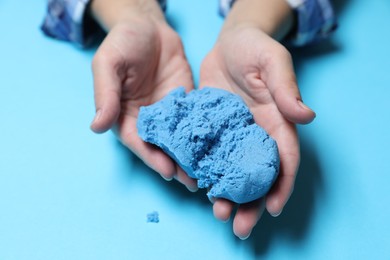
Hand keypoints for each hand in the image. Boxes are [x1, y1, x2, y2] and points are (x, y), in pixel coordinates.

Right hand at [90, 15, 196, 190]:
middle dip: (176, 165)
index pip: (137, 142)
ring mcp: (169, 112)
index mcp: (125, 115)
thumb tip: (96, 126)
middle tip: (193, 182)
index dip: (151, 157)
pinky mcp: (186, 102)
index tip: (167, 171)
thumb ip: (104, 94)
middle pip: (161, 147)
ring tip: (208, 173)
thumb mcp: (107, 64)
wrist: (149, 26)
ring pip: (180, 139)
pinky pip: (195, 120)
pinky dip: (204, 135)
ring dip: (192, 157)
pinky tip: (217, 146)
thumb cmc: (123, 42)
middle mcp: (148, 119)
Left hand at [199, 25, 314, 238]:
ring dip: (227, 195)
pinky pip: (209, 155)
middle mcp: (255, 134)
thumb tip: (306, 116)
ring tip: (217, 213)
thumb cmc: (255, 48)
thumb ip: (286, 89)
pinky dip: (205, 173)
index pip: (284, 159)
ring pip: (232, 171)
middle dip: (251, 202)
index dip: (282, 185)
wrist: (228, 43)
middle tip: (240, 226)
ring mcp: (232, 135)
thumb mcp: (273, 63)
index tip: (273, 208)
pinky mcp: (212, 129)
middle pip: (256, 175)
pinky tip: (197, 187)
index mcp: (276, 122)